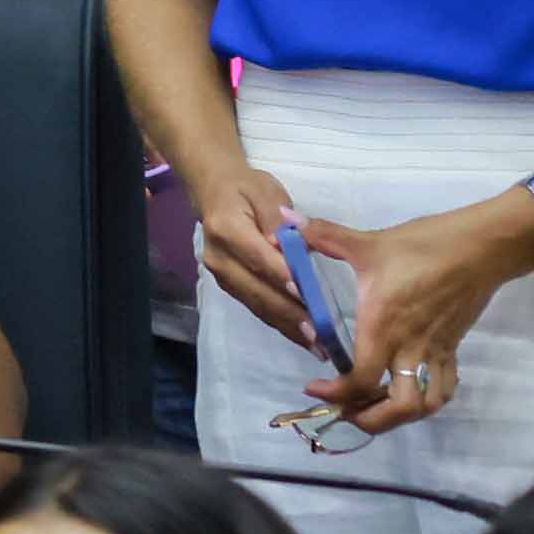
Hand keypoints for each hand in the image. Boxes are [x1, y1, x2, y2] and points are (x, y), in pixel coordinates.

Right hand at [192, 165, 315, 342]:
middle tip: (319, 334)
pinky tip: (302, 336)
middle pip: (256, 289)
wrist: (214, 190)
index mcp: (226, 227)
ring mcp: (220, 274)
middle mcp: (218, 256)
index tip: (304, 294)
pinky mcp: (229, 285)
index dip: (280, 276)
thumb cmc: (246, 188)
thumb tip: (292, 244)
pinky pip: (256, 306)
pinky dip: (280, 323)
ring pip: (256, 304)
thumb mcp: (267, 192)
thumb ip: (280, 219)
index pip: (256, 256)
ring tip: (316, 345)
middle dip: (289, 313)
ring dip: (287, 326)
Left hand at [298, 193, 533, 432]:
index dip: (336, 394)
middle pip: (399, 408)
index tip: (314, 388)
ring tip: (373, 404)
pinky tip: (406, 388)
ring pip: (426, 405)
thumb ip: (323, 235)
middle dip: (369, 419)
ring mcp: (436, 352)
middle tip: (345, 409)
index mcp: (383, 327)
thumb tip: (284, 220)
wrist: (481, 246)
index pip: (360, 379)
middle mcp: (410, 348)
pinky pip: (444, 388)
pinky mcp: (453, 348)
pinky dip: (425, 399)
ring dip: (399, 414)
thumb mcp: (368, 242)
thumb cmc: (423, 246)